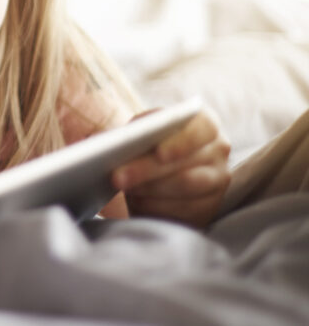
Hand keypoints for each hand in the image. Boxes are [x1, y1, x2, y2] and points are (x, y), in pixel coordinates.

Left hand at [112, 109, 230, 227]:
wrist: (156, 168)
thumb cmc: (148, 142)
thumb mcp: (143, 129)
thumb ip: (137, 132)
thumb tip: (118, 144)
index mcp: (205, 124)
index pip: (199, 130)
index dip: (180, 142)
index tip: (158, 153)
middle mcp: (218, 150)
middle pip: (185, 165)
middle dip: (148, 172)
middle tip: (117, 177)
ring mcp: (217, 181)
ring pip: (185, 189)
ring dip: (149, 191)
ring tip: (124, 189)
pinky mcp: (210, 207)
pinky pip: (184, 212)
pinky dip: (157, 208)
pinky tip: (138, 204)